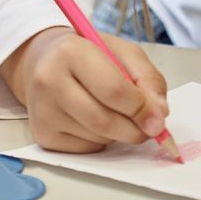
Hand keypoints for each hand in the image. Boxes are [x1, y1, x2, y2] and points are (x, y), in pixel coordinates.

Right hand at [3, 26, 167, 151]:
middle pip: (104, 120)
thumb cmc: (89, 54)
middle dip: (135, 129)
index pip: (114, 90)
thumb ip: (147, 78)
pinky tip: (95, 121)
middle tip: (149, 128)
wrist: (44, 62)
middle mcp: (49, 81)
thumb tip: (158, 114)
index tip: (158, 118)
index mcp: (71, 51)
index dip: (142, 109)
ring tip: (116, 112)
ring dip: (119, 133)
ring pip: (98, 137)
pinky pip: (86, 148)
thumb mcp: (123, 52)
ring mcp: (42, 111)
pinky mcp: (42, 134)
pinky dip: (102, 140)